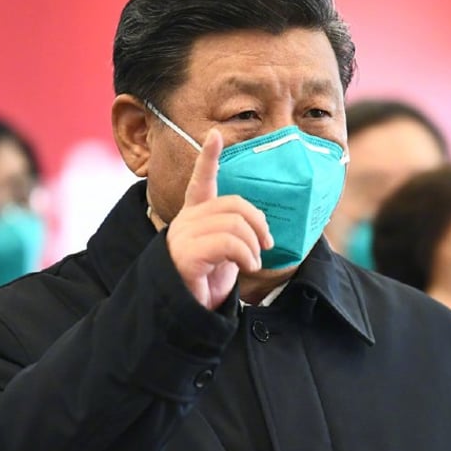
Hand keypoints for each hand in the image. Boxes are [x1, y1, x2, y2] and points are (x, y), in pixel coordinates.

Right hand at [166, 129, 273, 309]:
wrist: (186, 315)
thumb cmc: (206, 284)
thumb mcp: (225, 254)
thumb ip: (235, 234)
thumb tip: (260, 229)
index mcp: (194, 217)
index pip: (200, 181)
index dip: (208, 158)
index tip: (215, 135)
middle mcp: (185, 222)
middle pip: (232, 204)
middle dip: (258, 222)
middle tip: (267, 244)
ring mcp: (182, 237)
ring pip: (233, 223)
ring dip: (253, 245)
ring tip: (253, 262)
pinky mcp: (185, 255)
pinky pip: (228, 243)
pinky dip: (246, 255)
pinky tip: (248, 267)